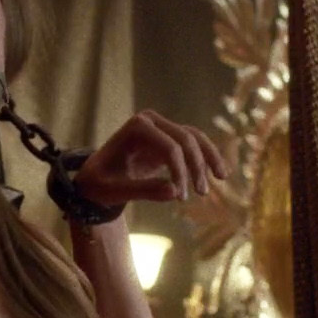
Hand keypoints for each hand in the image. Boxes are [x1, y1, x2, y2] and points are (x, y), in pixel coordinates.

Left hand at [73, 110, 227, 206]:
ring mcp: (161, 127)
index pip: (170, 147)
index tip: (181, 197)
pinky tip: (218, 173)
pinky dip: (206, 157)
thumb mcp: (114, 191)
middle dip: (197, 166)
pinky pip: (194, 144)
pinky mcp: (168, 138)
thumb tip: (175, 192)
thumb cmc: (100, 183)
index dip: (180, 172)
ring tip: (221, 178)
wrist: (95, 178)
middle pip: (186, 139)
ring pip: (195, 138)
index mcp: (137, 127)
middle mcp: (151, 121)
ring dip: (208, 158)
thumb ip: (142, 190)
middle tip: (201, 193)